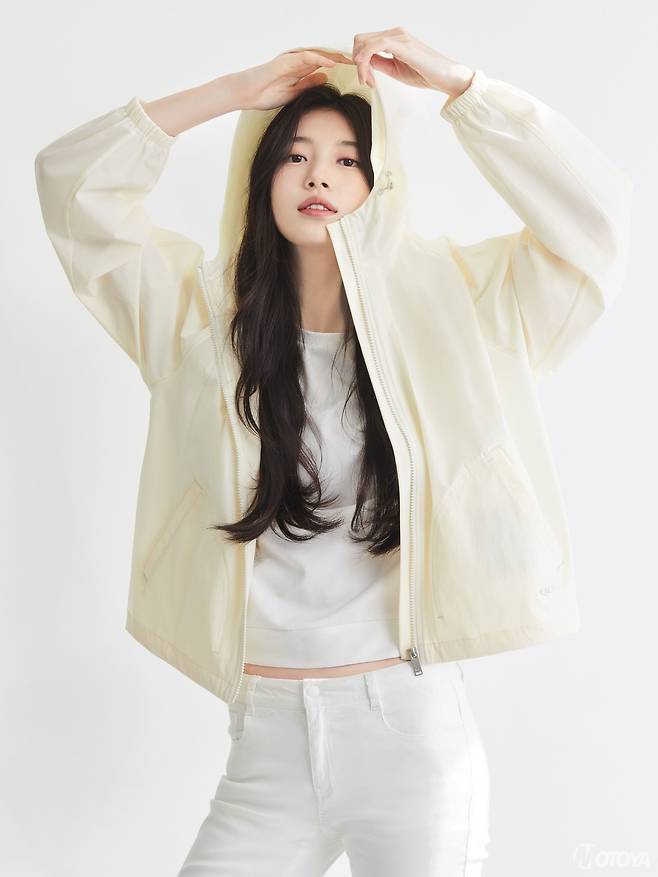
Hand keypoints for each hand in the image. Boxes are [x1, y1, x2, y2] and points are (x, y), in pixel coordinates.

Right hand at [232, 47, 355, 111]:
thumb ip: (309, 83)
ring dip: (336, 57)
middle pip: (326, 56)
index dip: (342, 67)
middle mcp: (298, 60)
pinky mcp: (285, 61)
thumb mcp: (294, 92)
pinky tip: (332, 63)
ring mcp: (292, 59)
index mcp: (301, 68)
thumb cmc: (265, 93)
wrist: (245, 93)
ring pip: (319, 54)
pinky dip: (320, 59)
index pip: (326, 64)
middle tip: (362, 64)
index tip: (357, 73)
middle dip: (344, 60)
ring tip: (353, 61)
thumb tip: (326, 78)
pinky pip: (305, 57)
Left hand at [351, 27, 474, 97]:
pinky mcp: (402, 44)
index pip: (365, 41)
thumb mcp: (394, 69)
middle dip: (357, 62)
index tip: (366, 79)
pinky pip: (374, 45)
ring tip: (368, 81)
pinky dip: (365, 59)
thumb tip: (364, 61)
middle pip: (361, 39)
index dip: (359, 60)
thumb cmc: (424, 74)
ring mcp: (399, 36)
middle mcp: (395, 33)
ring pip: (365, 42)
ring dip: (360, 64)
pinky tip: (367, 73)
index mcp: (394, 38)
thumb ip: (379, 62)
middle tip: (366, 81)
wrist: (445, 77)